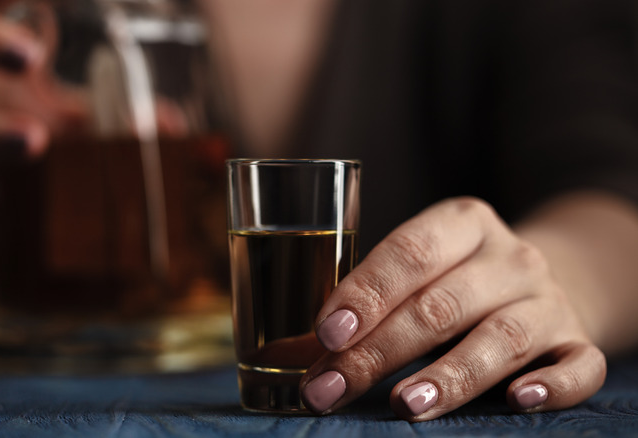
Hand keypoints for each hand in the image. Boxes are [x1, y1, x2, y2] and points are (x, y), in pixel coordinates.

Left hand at [300, 197, 605, 420]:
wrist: (543, 279)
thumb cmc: (454, 278)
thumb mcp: (413, 275)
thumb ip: (356, 310)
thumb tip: (279, 355)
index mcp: (462, 224)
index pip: (409, 253)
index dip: (365, 293)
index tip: (325, 333)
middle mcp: (509, 256)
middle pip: (441, 304)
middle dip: (380, 351)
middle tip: (332, 388)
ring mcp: (548, 299)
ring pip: (502, 336)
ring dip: (453, 373)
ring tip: (406, 404)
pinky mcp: (577, 340)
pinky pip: (578, 364)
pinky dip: (553, 383)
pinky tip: (520, 401)